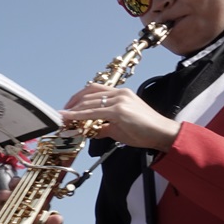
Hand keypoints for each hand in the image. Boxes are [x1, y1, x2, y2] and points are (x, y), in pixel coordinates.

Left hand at [60, 83, 180, 151]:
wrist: (162, 134)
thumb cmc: (144, 131)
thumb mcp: (119, 127)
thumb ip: (104, 126)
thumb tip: (90, 131)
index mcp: (121, 94)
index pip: (94, 90)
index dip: (78, 98)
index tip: (67, 108)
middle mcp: (120, 93)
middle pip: (88, 94)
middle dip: (72, 104)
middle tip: (61, 114)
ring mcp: (120, 100)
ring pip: (88, 102)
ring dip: (72, 111)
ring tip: (62, 118)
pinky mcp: (119, 110)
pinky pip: (93, 112)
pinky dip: (78, 115)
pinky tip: (69, 119)